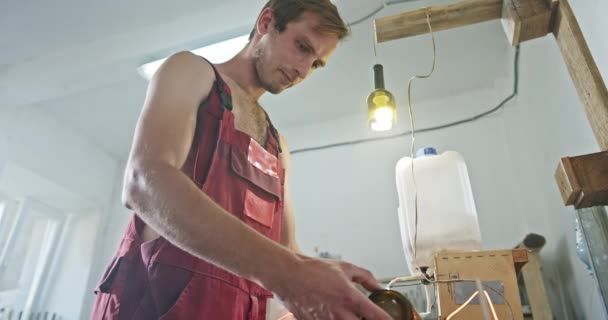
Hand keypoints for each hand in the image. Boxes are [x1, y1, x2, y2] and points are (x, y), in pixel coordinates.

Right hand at [269, 256, 391, 319]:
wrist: (288, 276)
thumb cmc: (313, 270)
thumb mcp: (344, 267)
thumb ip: (366, 277)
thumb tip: (379, 286)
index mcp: (350, 298)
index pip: (377, 317)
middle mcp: (340, 314)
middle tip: (368, 316)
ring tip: (350, 314)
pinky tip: (335, 314)